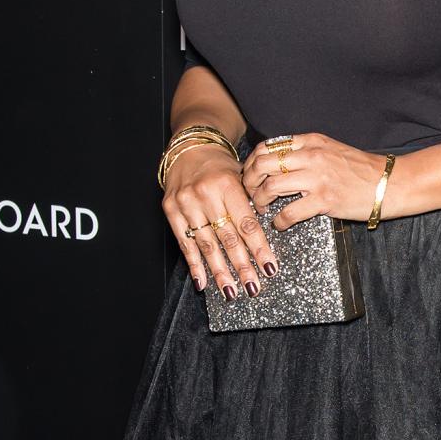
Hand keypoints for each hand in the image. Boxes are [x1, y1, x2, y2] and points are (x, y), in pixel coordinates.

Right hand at [162, 146, 278, 299]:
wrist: (190, 148)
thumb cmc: (220, 167)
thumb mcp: (241, 176)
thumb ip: (250, 204)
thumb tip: (263, 240)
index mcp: (227, 185)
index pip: (247, 224)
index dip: (259, 248)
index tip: (269, 267)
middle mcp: (205, 195)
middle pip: (227, 238)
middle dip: (242, 266)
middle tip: (253, 287)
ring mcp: (186, 204)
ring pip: (206, 245)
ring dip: (219, 272)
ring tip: (231, 291)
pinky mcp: (171, 210)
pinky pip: (184, 243)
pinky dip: (194, 265)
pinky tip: (203, 282)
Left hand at [242, 133, 389, 228]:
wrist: (390, 183)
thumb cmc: (362, 170)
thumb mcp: (332, 150)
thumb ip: (307, 153)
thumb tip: (280, 163)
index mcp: (311, 142)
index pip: (268, 146)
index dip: (252, 162)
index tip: (250, 174)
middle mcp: (311, 156)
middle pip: (262, 164)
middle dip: (249, 180)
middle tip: (249, 193)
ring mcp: (317, 178)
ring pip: (270, 187)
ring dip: (259, 201)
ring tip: (262, 208)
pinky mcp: (325, 200)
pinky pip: (289, 212)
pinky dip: (279, 221)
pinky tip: (280, 224)